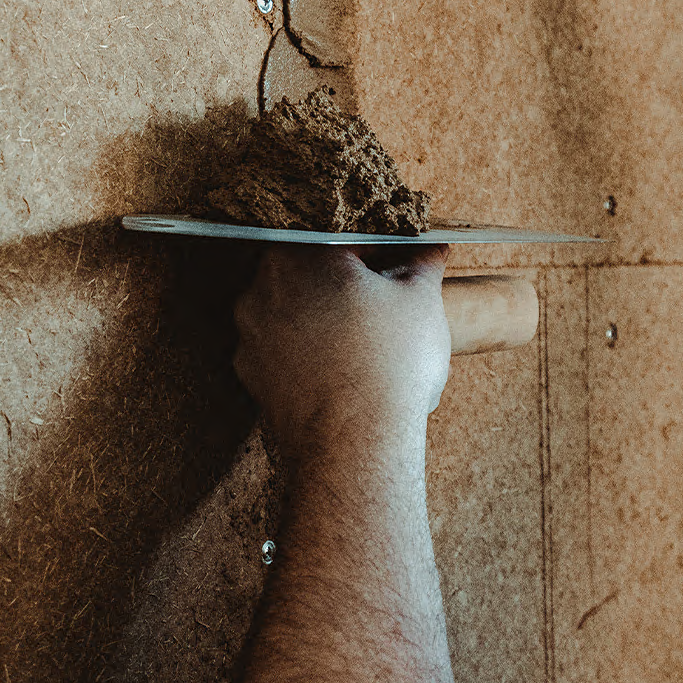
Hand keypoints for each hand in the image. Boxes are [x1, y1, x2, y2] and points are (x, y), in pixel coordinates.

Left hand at [233, 245, 452, 454]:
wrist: (354, 445)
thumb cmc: (389, 365)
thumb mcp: (421, 301)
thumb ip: (423, 263)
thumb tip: (431, 248)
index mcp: (302, 253)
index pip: (345, 237)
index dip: (378, 250)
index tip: (398, 266)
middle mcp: (263, 286)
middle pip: (312, 271)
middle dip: (347, 283)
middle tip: (384, 303)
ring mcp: (251, 333)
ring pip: (294, 311)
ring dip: (324, 318)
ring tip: (364, 341)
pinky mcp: (251, 374)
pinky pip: (282, 350)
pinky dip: (307, 353)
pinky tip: (339, 369)